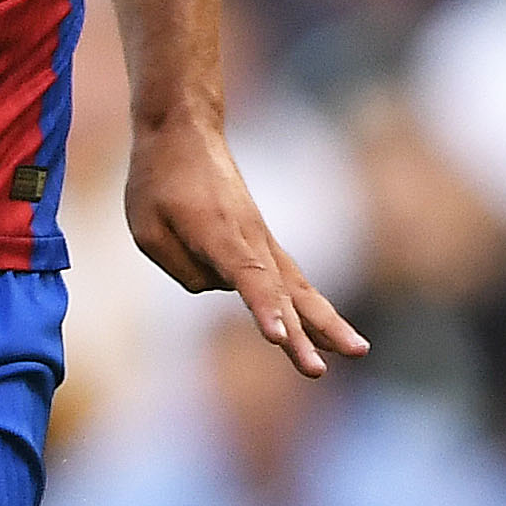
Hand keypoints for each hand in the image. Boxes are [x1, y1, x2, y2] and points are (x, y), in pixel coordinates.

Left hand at [127, 118, 367, 376]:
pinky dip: (313, 307)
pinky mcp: (264, 242)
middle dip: (300, 335)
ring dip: (325, 324)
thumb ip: (182, 268)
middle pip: (281, 293)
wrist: (184, 132)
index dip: (264, 309)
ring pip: (298, 289)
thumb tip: (222, 288)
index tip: (277, 337)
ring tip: (358, 352)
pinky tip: (330, 335)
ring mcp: (263, 240)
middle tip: (318, 373)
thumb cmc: (159, 181)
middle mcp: (250, 239)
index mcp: (218, 234)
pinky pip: (291, 281)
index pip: (247, 278)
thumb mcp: (147, 229)